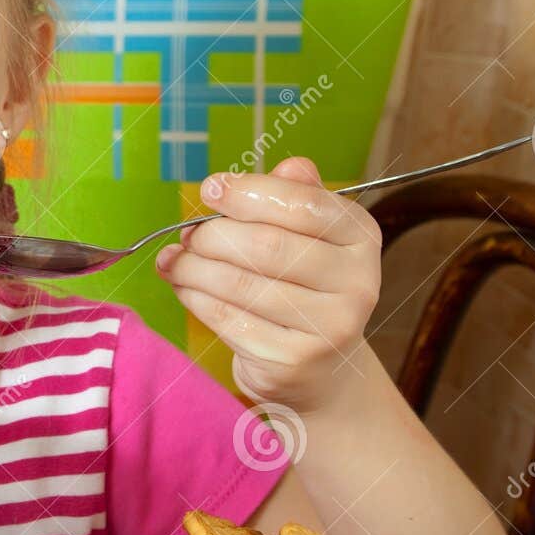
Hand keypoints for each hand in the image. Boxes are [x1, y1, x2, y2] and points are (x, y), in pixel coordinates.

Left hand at [152, 157, 382, 412]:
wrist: (320, 370)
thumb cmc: (303, 288)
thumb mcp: (308, 238)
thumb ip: (296, 198)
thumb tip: (290, 164)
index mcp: (360, 237)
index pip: (303, 204)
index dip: (249, 193)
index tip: (210, 188)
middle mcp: (356, 282)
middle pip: (266, 246)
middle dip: (213, 236)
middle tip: (186, 235)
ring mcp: (327, 326)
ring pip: (240, 284)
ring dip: (193, 268)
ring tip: (174, 261)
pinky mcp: (291, 360)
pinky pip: (227, 319)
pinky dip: (195, 298)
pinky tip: (184, 288)